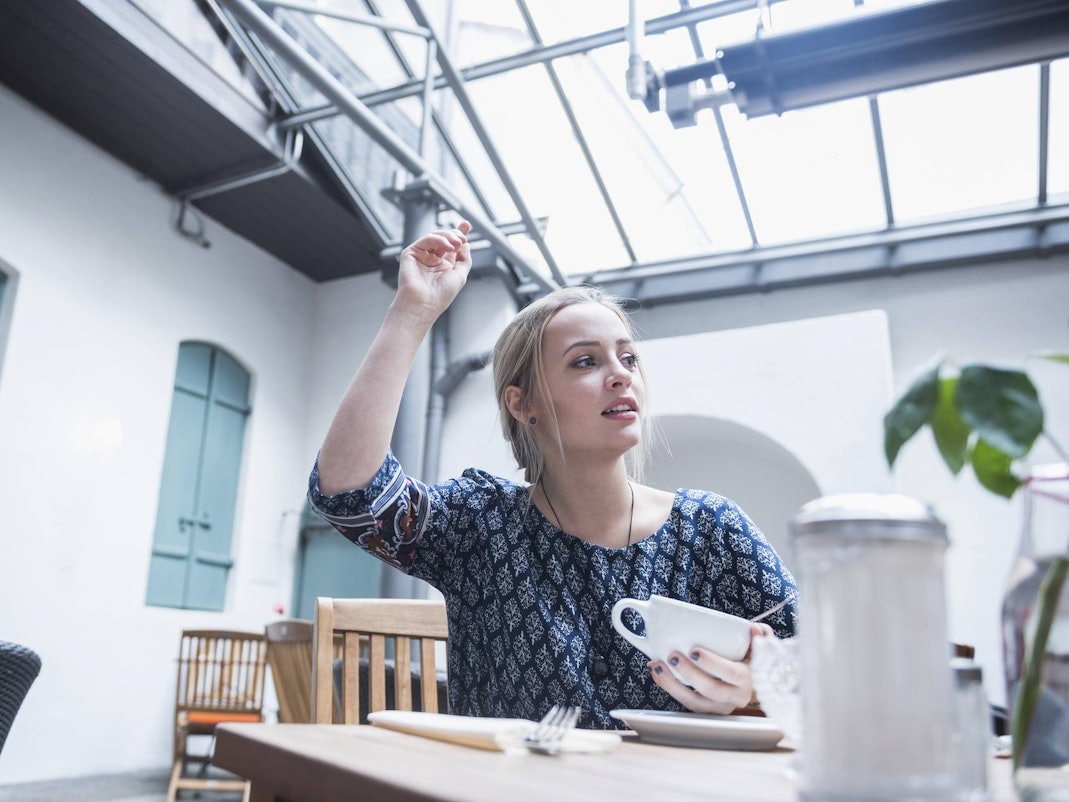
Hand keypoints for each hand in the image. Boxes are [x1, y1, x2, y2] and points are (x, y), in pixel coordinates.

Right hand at [396, 220, 471, 316]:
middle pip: (444, 238)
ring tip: (457, 242)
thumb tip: (466, 244)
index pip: (451, 245)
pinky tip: (448, 246)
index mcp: (443, 265)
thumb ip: (464, 259)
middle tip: (463, 237)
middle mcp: (432, 259)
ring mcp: (421, 255)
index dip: (459, 234)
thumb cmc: (441, 295)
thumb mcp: (460, 275)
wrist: (424, 304)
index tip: (466, 224)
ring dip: (448, 236)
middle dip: (455, 233)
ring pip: (435, 236)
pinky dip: (438, 239)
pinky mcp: (411, 253)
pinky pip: (425, 240)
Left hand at [647, 622, 772, 714]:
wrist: (754, 685)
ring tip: (656, 666)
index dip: (712, 664)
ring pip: (694, 702)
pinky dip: (669, 687)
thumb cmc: (752, 662)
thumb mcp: (761, 650)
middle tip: (672, 656)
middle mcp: (734, 698)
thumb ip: (762, 638)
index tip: (694, 651)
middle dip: (689, 674)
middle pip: (710, 690)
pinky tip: (657, 672)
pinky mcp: (706, 709)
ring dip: (672, 685)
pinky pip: (686, 702)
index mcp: (747, 680)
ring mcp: (719, 707)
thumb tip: (756, 630)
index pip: (730, 674)